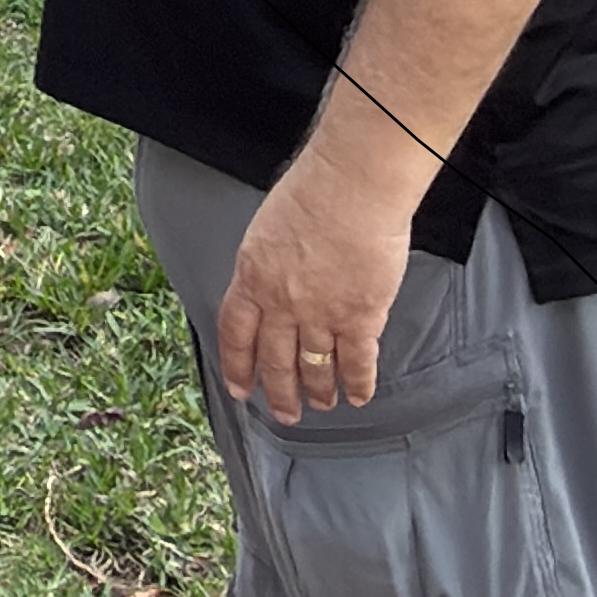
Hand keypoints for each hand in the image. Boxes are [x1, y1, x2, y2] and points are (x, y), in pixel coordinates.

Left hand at [215, 152, 415, 423]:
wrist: (353, 184)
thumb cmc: (314, 190)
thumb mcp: (267, 229)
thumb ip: (266, 266)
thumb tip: (271, 287)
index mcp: (252, 277)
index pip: (236, 335)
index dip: (238, 367)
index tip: (241, 388)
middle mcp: (282, 304)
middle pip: (275, 361)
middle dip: (279, 393)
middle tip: (285, 413)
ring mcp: (321, 314)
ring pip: (314, 368)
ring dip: (317, 391)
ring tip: (322, 403)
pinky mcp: (360, 317)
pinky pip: (356, 362)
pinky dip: (357, 383)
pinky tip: (358, 395)